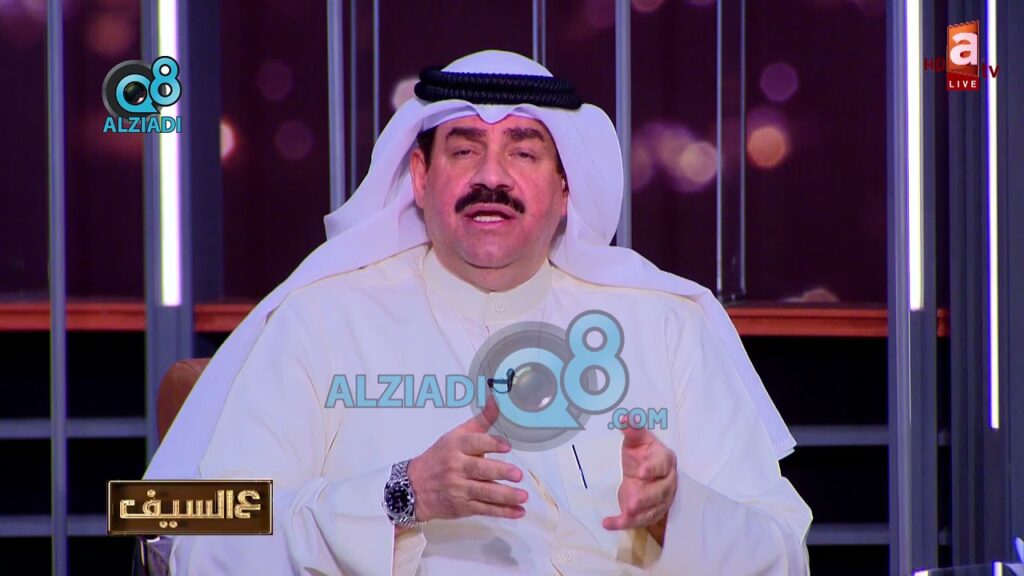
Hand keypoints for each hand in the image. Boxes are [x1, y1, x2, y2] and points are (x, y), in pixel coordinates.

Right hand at [406, 394, 527, 522]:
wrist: (413, 487)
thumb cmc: (440, 458)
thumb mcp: (456, 436)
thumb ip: (480, 421)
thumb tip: (498, 400)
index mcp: (455, 447)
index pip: (474, 443)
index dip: (491, 444)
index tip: (507, 446)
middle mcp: (456, 467)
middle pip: (479, 470)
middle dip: (499, 472)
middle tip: (518, 474)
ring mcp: (458, 489)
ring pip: (484, 493)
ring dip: (505, 496)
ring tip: (523, 495)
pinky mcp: (462, 507)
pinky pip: (484, 509)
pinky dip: (502, 512)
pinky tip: (518, 511)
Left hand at [602, 420, 677, 539]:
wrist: (649, 474)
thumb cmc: (643, 455)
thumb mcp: (638, 442)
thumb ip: (633, 431)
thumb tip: (625, 417)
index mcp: (665, 462)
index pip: (661, 466)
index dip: (651, 468)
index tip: (640, 471)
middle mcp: (665, 483)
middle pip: (658, 492)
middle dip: (645, 497)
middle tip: (632, 502)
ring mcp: (658, 501)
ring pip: (650, 509)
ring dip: (637, 513)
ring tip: (625, 512)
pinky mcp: (647, 513)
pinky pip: (636, 521)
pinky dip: (621, 523)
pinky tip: (607, 522)